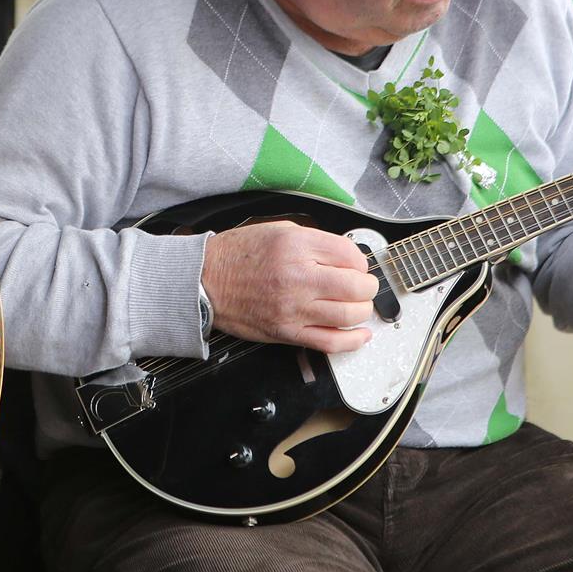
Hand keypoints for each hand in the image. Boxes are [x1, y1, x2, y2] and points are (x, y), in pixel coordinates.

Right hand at [201, 220, 377, 351]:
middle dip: (367, 286)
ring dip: (362, 310)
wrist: (205, 281)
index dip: (360, 261)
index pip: (350, 255)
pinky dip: (353, 340)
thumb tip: (346, 257)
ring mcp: (293, 308)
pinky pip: (330, 342)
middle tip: (363, 286)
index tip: (356, 265)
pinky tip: (362, 334)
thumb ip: (313, 241)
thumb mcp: (278, 229)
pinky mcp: (287, 332)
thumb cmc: (238, 255)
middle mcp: (296, 277)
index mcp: (295, 246)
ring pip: (349, 315)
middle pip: (356, 286)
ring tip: (358, 305)